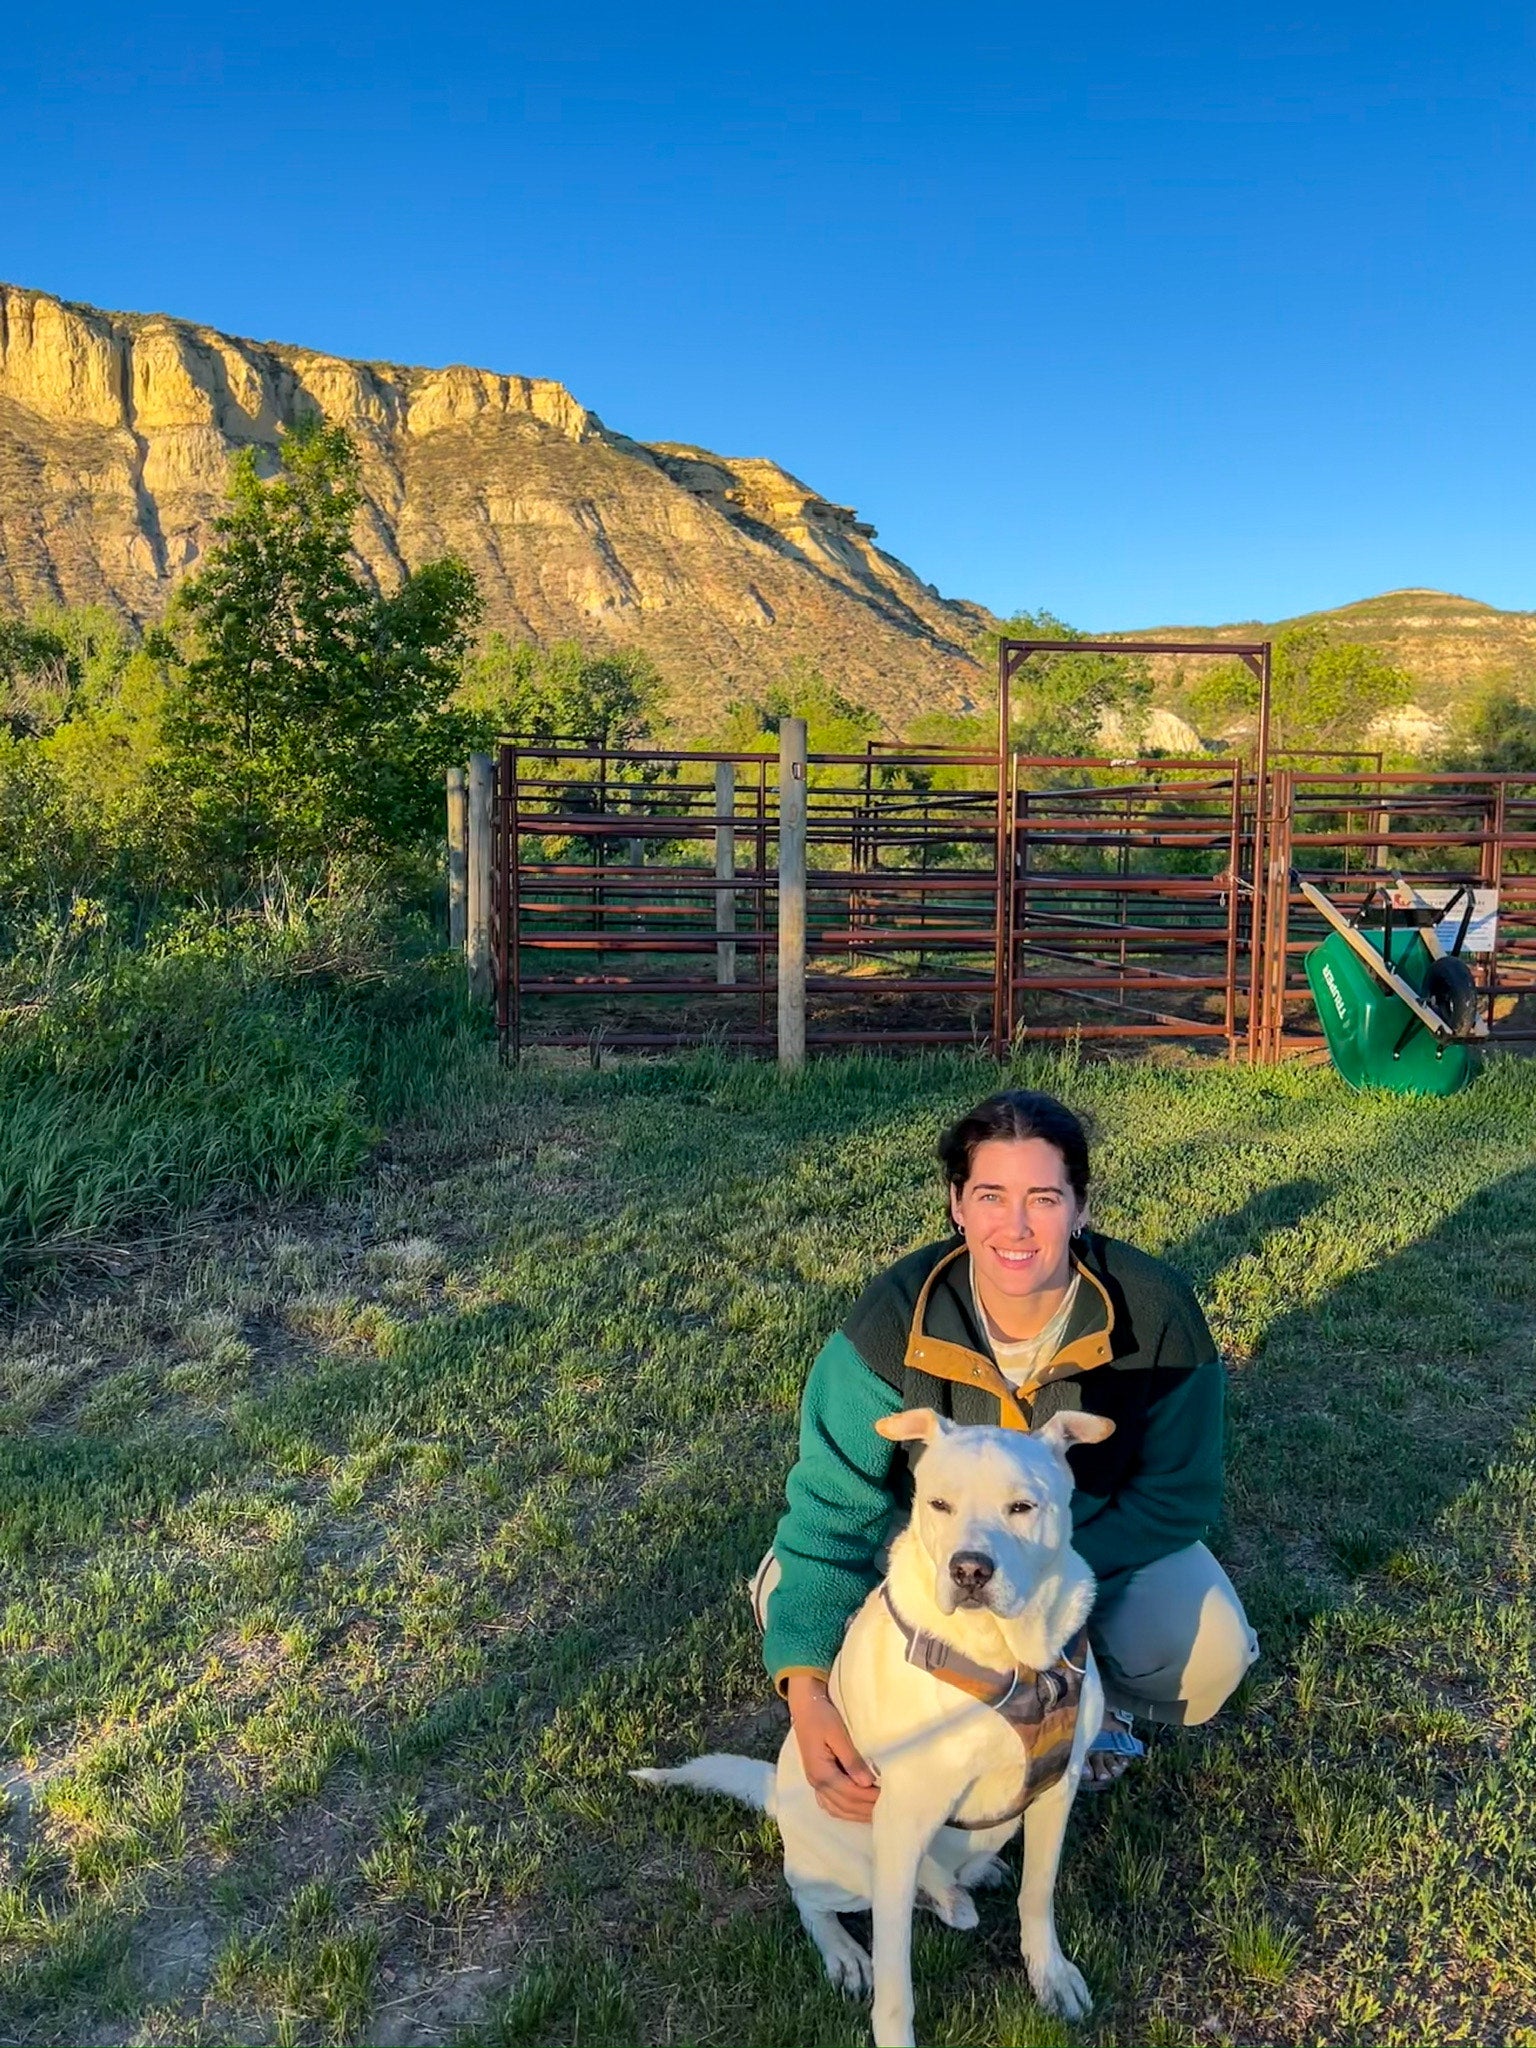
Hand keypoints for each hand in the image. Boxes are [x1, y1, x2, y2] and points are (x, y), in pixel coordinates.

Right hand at [786, 1674, 878, 1820]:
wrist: (805, 1707)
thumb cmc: (822, 1716)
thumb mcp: (837, 1734)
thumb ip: (851, 1759)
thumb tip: (866, 1783)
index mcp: (821, 1772)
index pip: (849, 1793)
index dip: (869, 1797)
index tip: (888, 1796)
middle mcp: (816, 1782)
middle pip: (844, 1805)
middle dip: (866, 1809)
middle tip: (888, 1807)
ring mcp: (815, 1783)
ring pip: (837, 1809)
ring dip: (857, 1813)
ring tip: (876, 1813)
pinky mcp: (817, 1779)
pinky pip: (830, 1804)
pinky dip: (845, 1811)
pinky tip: (857, 1811)